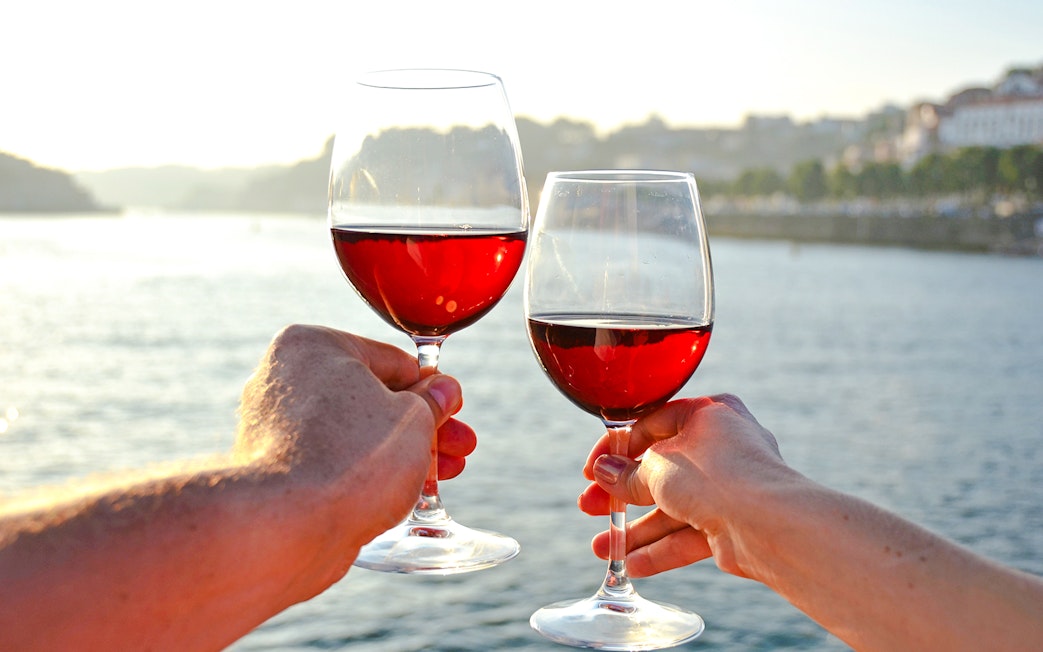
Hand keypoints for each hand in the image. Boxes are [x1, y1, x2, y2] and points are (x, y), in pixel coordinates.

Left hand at [233, 325, 473, 564]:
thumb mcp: (413, 421)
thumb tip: (444, 391)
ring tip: (444, 474)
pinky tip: (404, 491)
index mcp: (313, 345)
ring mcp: (275, 427)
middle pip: (372, 398)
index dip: (431, 387)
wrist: (285, 527)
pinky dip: (367, 473)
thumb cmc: (351, 459)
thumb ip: (431, 403)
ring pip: (355, 433)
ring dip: (402, 451)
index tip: (454, 408)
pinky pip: (332, 462)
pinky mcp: (274, 471)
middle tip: (460, 446)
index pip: (389, 359)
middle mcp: (285, 379)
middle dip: (422, 426)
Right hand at [577, 394, 789, 578]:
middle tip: (590, 506)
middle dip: (622, 494)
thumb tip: (605, 472)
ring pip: (673, 507)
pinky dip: (661, 548)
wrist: (771, 523)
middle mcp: (722, 447)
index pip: (652, 425)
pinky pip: (689, 533)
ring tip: (602, 547)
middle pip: (660, 470)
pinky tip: (630, 565)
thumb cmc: (717, 476)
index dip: (617, 449)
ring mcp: (729, 488)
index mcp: (709, 414)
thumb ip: (628, 473)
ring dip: (637, 528)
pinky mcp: (733, 524)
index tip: (592, 471)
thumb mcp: (659, 468)